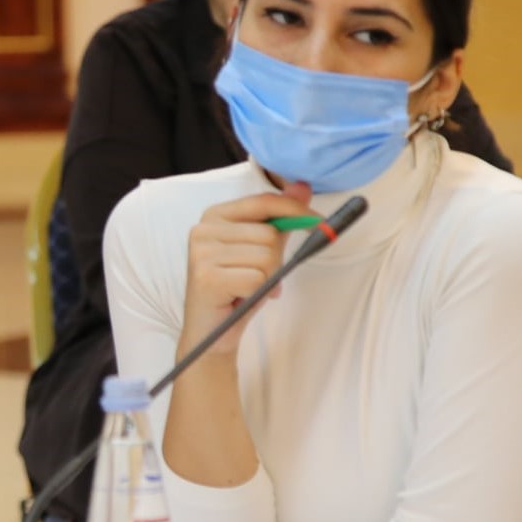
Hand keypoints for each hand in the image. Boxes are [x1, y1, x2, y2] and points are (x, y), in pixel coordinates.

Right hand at [179, 182, 313, 360]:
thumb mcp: (260, 250)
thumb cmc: (236, 290)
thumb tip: (303, 187)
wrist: (210, 334)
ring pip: (267, 257)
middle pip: (269, 234)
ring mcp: (202, 253)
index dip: (296, 210)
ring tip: (247, 289)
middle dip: (275, 261)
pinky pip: (257, 279)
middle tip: (257, 279)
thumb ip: (279, 218)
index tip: (319, 221)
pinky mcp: (207, 277)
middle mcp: (203, 229)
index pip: (264, 201)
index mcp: (215, 216)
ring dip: (267, 279)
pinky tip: (240, 299)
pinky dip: (258, 293)